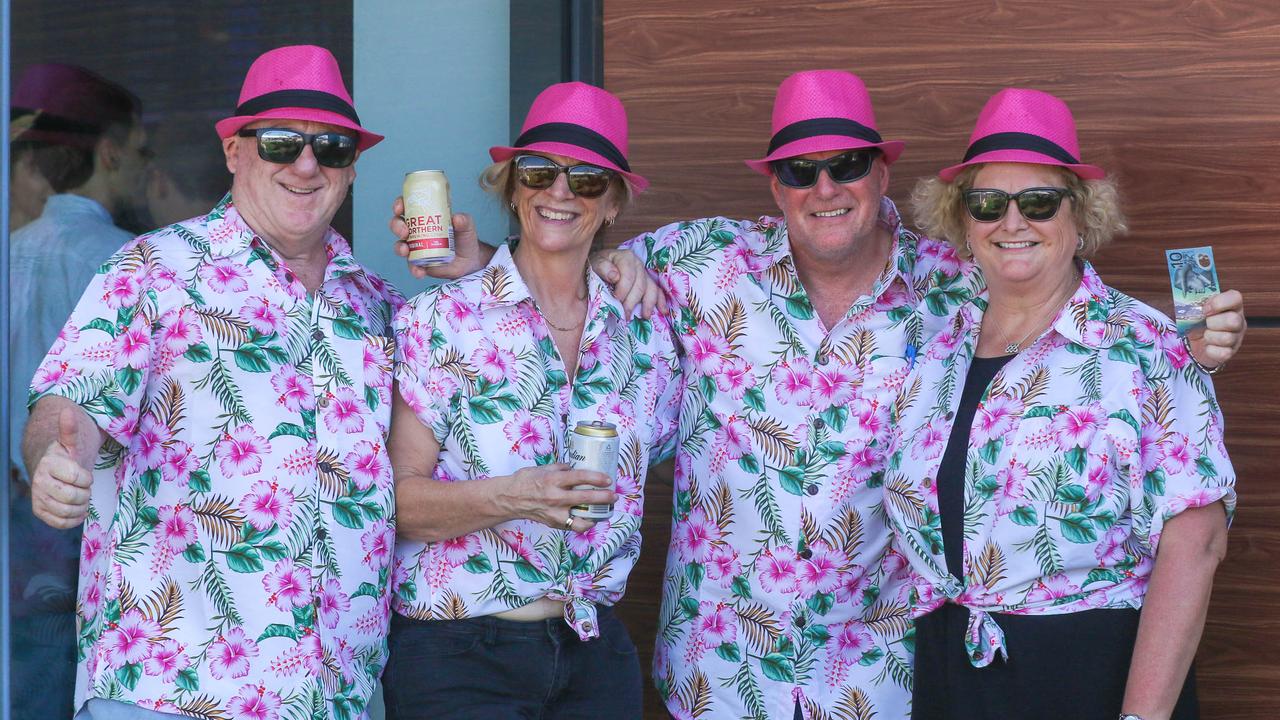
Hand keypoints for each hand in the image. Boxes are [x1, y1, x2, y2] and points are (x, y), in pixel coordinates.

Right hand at [30, 406, 97, 528]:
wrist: (50, 470)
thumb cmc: (65, 456)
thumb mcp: (70, 442)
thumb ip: (70, 430)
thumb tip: (67, 410)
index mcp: (49, 464)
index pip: (79, 477)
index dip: (87, 478)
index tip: (84, 475)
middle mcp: (39, 481)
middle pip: (74, 496)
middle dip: (85, 493)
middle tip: (83, 488)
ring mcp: (38, 498)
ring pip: (69, 511)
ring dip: (81, 506)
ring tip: (80, 497)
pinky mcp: (40, 512)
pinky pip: (61, 523)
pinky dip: (74, 519)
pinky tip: (76, 509)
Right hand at [390, 195, 490, 279]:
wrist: (470, 261)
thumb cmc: (465, 238)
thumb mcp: (467, 226)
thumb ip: (464, 221)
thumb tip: (457, 219)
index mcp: (424, 216)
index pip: (407, 206)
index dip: (399, 205)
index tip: (399, 208)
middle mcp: (416, 231)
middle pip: (398, 225)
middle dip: (396, 226)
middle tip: (404, 231)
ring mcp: (416, 248)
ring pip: (400, 245)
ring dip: (399, 248)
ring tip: (405, 251)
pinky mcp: (420, 263)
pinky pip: (412, 266)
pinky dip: (414, 269)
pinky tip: (420, 271)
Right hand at [499, 463, 615, 532]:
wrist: (509, 499)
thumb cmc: (525, 481)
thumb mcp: (542, 469)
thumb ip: (561, 468)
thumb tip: (576, 467)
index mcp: (553, 481)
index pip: (580, 478)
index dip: (597, 478)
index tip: (608, 479)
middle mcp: (555, 497)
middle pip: (585, 498)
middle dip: (603, 498)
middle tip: (613, 496)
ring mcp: (554, 513)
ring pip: (581, 520)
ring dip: (596, 516)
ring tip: (605, 511)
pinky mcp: (553, 523)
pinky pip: (573, 526)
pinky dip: (583, 524)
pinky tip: (591, 519)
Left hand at [591, 248, 669, 318]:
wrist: (600, 267)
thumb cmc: (597, 266)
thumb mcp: (595, 263)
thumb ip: (603, 268)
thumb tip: (615, 276)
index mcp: (626, 257)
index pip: (628, 275)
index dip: (623, 289)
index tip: (616, 300)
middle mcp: (638, 264)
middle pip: (640, 285)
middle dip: (632, 301)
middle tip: (625, 315)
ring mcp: (645, 274)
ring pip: (651, 289)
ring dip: (648, 304)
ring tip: (644, 316)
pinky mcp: (648, 282)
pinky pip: (658, 291)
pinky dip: (661, 302)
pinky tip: (663, 311)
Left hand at [1188, 289, 1245, 367]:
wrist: (1196, 343)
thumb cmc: (1199, 323)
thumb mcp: (1196, 310)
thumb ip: (1195, 304)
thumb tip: (1187, 305)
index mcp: (1232, 306)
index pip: (1235, 297)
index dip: (1219, 302)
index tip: (1205, 309)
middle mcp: (1239, 321)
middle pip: (1233, 320)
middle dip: (1212, 322)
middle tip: (1205, 324)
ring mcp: (1237, 337)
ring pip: (1227, 338)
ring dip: (1210, 337)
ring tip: (1205, 335)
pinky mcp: (1230, 352)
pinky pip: (1223, 353)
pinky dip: (1210, 350)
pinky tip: (1207, 346)